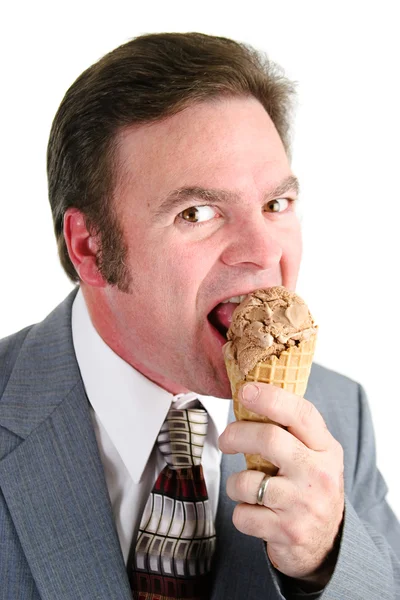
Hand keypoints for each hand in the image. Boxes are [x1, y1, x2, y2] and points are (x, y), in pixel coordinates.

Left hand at [218, 382, 343, 585]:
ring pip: (246, 482)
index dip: (270, 398)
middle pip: (268, 439)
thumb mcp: (313, 455)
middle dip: (236, 435)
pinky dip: (241, 514)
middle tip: (225, 440)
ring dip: (235, 484)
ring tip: (247, 489)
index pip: (300, 413)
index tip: (245, 391)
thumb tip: (248, 396)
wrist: (326, 543)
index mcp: (325, 448)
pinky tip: (257, 514)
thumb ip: (290, 430)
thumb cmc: (309, 487)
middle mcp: (318, 474)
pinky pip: (242, 515)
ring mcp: (304, 504)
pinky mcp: (287, 531)